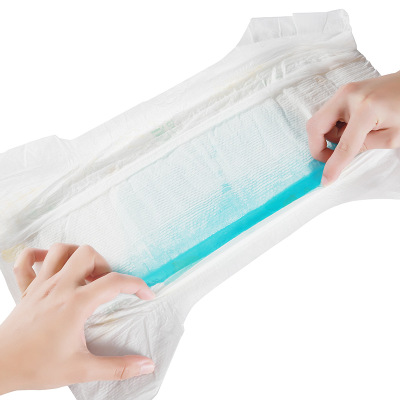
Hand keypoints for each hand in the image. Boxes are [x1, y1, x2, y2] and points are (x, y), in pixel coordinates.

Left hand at [0, 244, 154, 393]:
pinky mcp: (27, 289)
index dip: (136, 285)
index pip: (114, 282)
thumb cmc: (36, 366)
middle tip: (107, 284)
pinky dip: (40, 255)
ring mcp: (41, 285)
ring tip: (86, 272)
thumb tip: (146, 366)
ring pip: (61, 250)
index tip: (146, 294)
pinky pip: (28, 260)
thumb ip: (117, 367)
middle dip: (104, 264)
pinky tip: (51, 264)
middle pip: (87, 254)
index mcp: (75, 304)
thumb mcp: (81, 370)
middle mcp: (59, 287)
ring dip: (78, 255)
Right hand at [307, 71, 399, 185]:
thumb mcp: (391, 137)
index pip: (343, 145)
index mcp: (366, 109)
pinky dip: (332, 127)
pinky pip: (327, 115)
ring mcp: (344, 91)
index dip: (333, 165)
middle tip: (331, 158)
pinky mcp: (344, 92)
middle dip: (318, 147)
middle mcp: (349, 96)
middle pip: (315, 127)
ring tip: (349, 138)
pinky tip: (349, 128)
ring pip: (319, 122)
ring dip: (327, 136)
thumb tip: (338, 157)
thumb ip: (362, 147)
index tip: (326, 179)